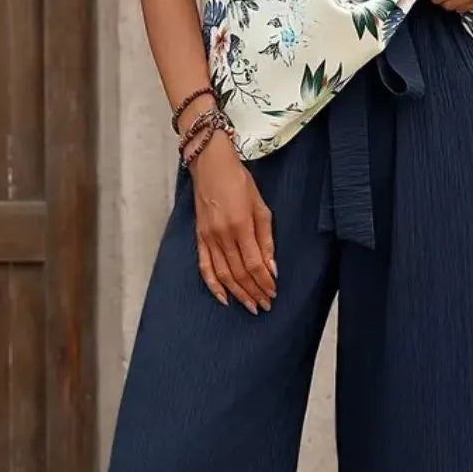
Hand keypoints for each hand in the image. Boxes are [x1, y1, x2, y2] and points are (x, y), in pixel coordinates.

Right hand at [187, 132, 275, 313]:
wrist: (210, 165)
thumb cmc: (239, 181)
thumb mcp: (261, 206)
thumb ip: (266, 239)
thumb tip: (272, 267)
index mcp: (241, 226)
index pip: (255, 264)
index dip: (264, 282)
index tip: (273, 293)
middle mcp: (223, 235)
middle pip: (240, 273)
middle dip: (254, 292)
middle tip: (265, 306)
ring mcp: (208, 238)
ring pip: (223, 274)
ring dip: (238, 293)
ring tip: (250, 306)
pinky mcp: (199, 237)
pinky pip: (204, 266)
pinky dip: (212, 285)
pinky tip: (222, 298)